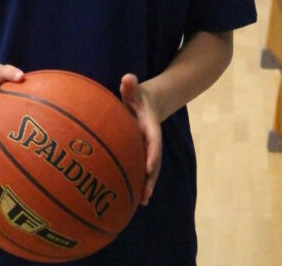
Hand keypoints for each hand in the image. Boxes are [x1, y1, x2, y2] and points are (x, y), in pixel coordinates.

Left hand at [120, 74, 161, 204]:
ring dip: (147, 185)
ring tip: (142, 202)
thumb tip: (128, 78)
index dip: (152, 154)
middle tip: (146, 195)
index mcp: (150, 126)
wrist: (147, 102)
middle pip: (154, 160)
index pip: (153, 141)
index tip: (149, 168)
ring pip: (149, 169)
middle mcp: (151, 140)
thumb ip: (131, 86)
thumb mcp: (134, 90)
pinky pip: (141, 169)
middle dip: (151, 177)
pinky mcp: (140, 152)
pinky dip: (139, 182)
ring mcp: (147, 148)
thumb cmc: (136, 96)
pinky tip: (134, 199)